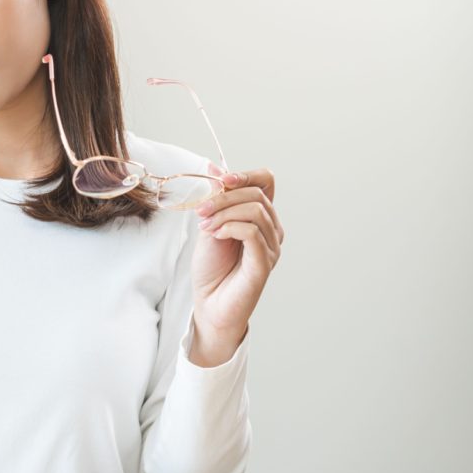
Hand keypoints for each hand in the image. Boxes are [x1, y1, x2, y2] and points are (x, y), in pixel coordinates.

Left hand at [190, 164, 283, 347]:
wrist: (209, 303)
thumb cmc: (212, 267)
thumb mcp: (210, 224)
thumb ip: (215, 200)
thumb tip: (214, 168)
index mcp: (260, 217)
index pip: (266, 182)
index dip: (245, 174)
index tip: (220, 178)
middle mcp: (272, 230)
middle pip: (257, 194)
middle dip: (224, 197)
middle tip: (200, 210)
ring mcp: (271, 247)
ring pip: (256, 210)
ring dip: (224, 213)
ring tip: (205, 226)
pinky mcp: (264, 263)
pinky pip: (253, 232)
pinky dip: (230, 227)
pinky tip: (215, 234)